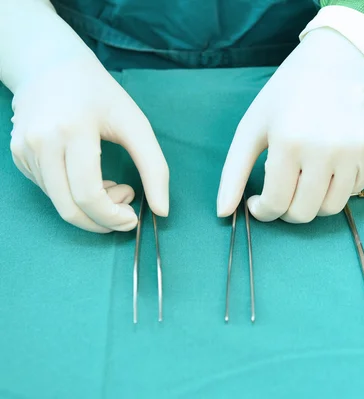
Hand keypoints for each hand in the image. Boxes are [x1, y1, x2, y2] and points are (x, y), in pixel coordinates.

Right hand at [9, 56, 168, 232]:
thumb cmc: (100, 96)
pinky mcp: (17, 155)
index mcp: (73, 130)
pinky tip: (89, 178)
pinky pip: (49, 192)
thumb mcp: (136, 124)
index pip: (88, 194)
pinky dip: (73, 196)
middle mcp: (41, 141)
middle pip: (70, 208)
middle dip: (102, 221)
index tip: (133, 218)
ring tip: (110, 185)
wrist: (51, 66)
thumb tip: (162, 211)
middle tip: (125, 209)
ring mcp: (24, 149)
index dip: (113, 216)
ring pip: (58, 203)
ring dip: (90, 208)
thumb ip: (154, 168)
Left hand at [217, 7, 363, 222]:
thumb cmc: (287, 95)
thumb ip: (234, 172)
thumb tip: (222, 213)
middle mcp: (325, 150)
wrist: (336, 63)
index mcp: (289, 142)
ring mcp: (355, 152)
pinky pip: (354, 190)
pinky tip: (328, 167)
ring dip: (313, 203)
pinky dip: (338, 187)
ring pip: (331, 208)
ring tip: (304, 182)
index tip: (258, 202)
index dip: (263, 210)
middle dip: (286, 211)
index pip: (275, 203)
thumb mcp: (252, 127)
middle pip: (304, 213)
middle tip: (282, 194)